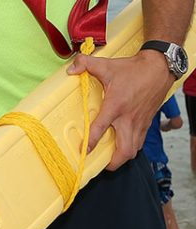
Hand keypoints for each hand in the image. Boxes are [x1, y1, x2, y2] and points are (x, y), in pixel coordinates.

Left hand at [68, 51, 173, 169]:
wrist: (158, 69)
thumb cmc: (132, 69)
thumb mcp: (106, 65)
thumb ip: (85, 64)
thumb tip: (70, 70)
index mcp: (115, 106)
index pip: (101, 129)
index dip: (91, 142)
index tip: (83, 151)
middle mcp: (128, 118)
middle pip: (125, 151)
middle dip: (113, 162)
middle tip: (100, 164)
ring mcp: (140, 122)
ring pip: (134, 149)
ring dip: (123, 156)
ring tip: (110, 158)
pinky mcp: (147, 122)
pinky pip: (140, 141)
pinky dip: (132, 147)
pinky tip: (122, 144)